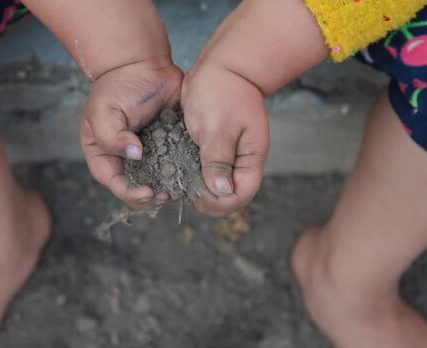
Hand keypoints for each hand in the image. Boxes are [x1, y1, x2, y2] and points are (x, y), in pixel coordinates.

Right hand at [81, 59, 182, 207]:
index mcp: (102, 152)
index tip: (147, 192)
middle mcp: (123, 157)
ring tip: (180, 189)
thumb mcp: (105, 110)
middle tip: (167, 196)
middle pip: (134, 187)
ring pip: (155, 180)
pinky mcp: (166, 145)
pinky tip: (191, 175)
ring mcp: (146, 153)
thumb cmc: (118, 86)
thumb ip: (112, 136)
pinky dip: (181, 172)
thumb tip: (134, 155)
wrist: (143, 64)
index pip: (112, 181)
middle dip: (150, 197)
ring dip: (167, 188)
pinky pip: (173, 164)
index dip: (129, 192)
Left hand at [181, 60, 268, 216]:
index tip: (197, 197)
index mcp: (251, 157)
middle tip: (182, 192)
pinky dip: (192, 173)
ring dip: (198, 188)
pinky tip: (175, 172)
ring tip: (177, 185)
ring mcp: (228, 154)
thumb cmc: (222, 91)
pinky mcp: (213, 146)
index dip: (220, 203)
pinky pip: (204, 168)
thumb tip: (221, 192)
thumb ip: (219, 160)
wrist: (222, 64)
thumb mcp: (218, 128)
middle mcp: (242, 160)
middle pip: (228, 194)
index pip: (241, 195)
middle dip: (208, 199)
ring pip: (215, 184)